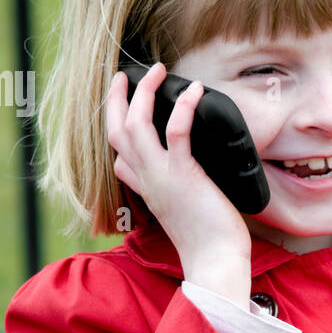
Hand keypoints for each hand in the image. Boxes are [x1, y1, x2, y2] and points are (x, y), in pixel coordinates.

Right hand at [106, 62, 252, 271]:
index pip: (119, 156)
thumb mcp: (185, 211)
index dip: (117, 128)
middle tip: (128, 75)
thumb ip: (180, 190)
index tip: (125, 107)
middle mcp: (147, 180)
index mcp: (146, 189)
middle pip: (116, 132)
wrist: (215, 261)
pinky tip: (193, 91)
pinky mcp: (183, 175)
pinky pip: (176, 132)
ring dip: (144, 93)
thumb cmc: (209, 239)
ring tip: (158, 71)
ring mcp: (161, 176)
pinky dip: (183, 107)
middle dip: (118, 99)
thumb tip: (195, 175)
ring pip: (135, 126)